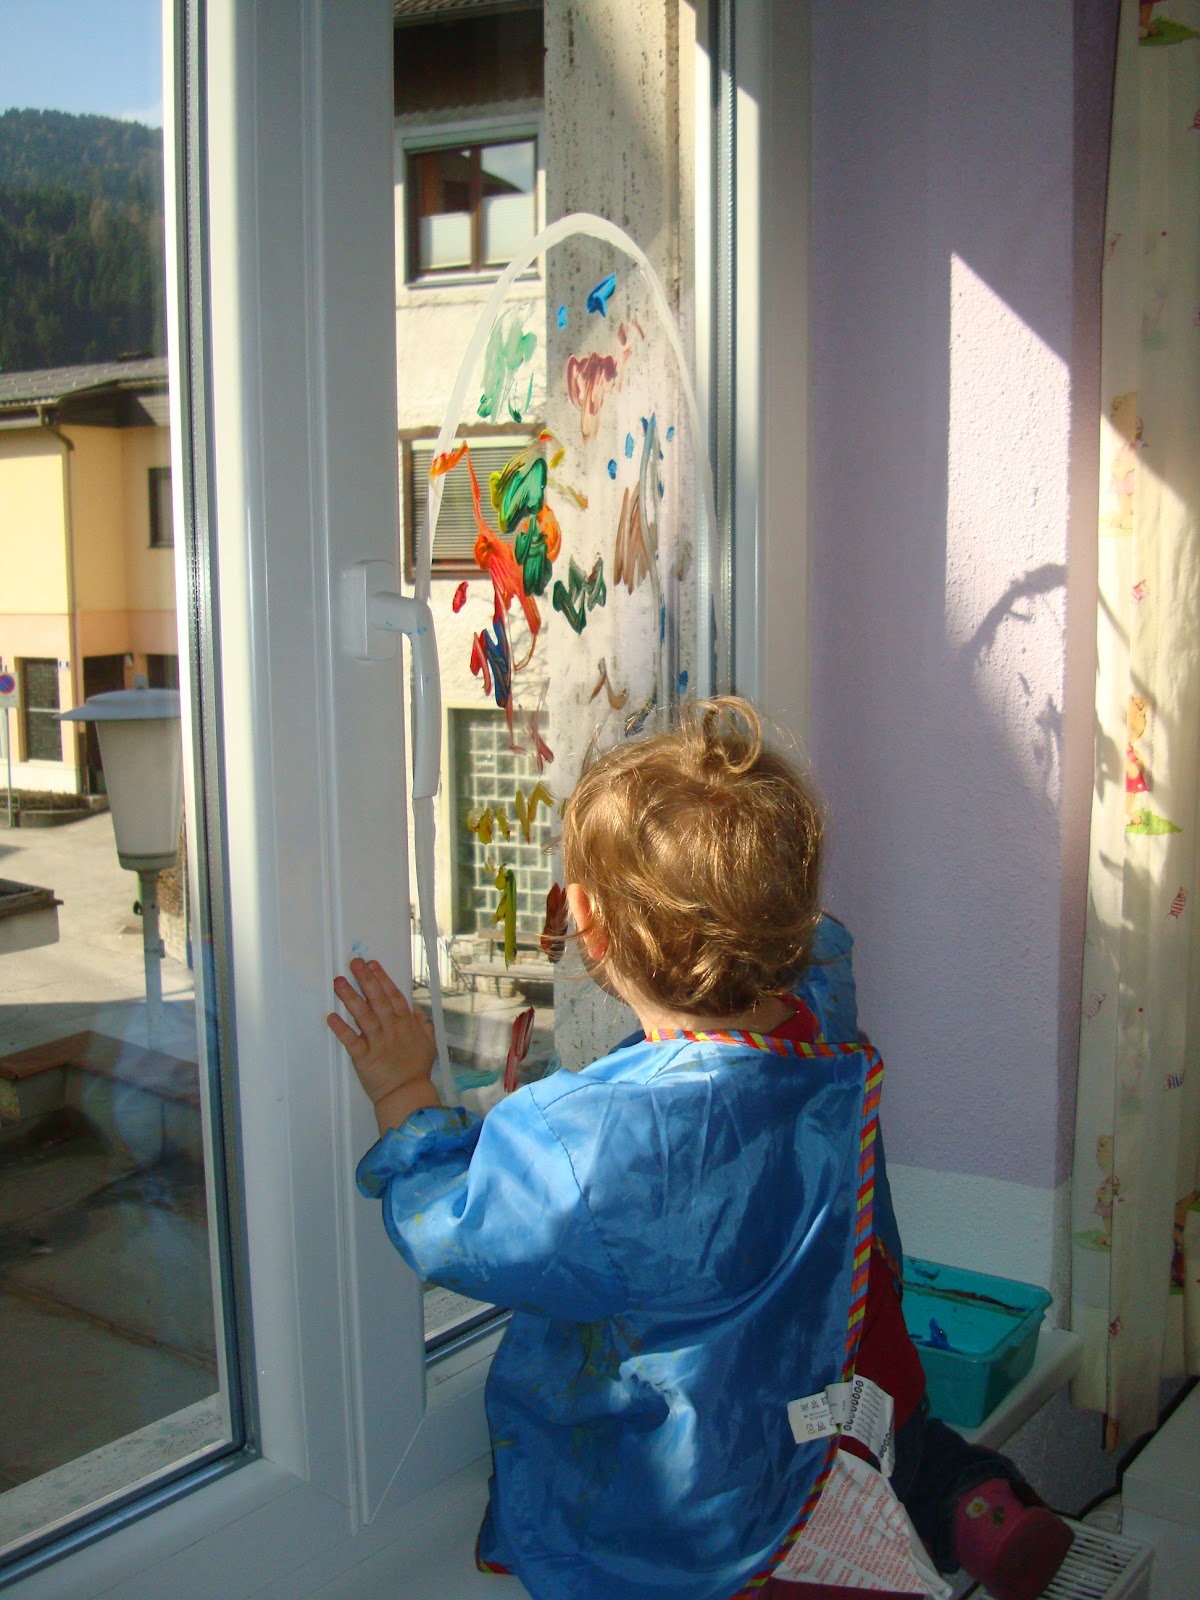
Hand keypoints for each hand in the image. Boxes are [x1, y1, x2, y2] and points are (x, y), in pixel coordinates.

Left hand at [328, 958, 436, 1112]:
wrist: (407, 1095)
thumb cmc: (416, 1070)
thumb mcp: (428, 1044)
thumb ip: (424, 1025)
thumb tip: (417, 1010)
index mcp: (406, 1024)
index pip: (394, 996)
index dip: (383, 979)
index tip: (372, 964)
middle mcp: (392, 1029)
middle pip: (378, 1000)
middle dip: (366, 980)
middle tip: (354, 963)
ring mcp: (378, 1042)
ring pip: (364, 1016)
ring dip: (351, 998)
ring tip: (339, 982)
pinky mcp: (365, 1058)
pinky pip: (352, 1041)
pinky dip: (341, 1029)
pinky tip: (331, 1016)